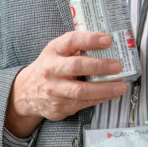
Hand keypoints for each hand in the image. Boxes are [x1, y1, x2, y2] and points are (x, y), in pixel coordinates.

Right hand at [4, 31, 126, 137]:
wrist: (27, 92)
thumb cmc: (50, 67)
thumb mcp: (57, 51)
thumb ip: (76, 47)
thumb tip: (108, 45)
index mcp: (54, 50)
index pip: (72, 41)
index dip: (90, 39)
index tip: (108, 40)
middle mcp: (52, 69)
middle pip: (77, 66)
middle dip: (100, 66)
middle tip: (117, 66)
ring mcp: (54, 90)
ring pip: (81, 90)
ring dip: (104, 88)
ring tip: (121, 86)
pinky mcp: (59, 106)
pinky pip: (83, 103)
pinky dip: (100, 98)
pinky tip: (110, 94)